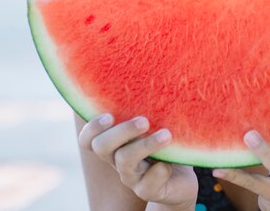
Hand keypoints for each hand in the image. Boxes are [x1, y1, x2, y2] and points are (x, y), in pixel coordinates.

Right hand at [78, 113, 197, 208]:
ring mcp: (131, 177)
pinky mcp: (149, 191)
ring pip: (125, 161)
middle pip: (101, 147)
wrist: (181, 181)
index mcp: (115, 143)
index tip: (109, 115)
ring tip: (166, 135)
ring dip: (145, 145)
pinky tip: (170, 163)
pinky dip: (159, 171)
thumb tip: (152, 78)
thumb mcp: (157, 126)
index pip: (88, 139)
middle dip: (121, 131)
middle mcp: (117, 160)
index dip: (92, 128)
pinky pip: (147, 184)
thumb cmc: (167, 147)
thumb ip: (149, 110)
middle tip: (144, 120)